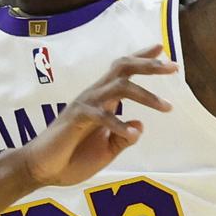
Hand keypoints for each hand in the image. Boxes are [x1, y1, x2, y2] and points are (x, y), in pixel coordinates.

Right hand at [20, 48, 177, 186]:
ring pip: (119, 87)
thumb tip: (141, 124)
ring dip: (146, 96)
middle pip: (123, 68)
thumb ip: (123, 137)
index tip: (161, 47)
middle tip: (174, 67)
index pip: (123, 71)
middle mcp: (94, 95)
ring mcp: (85, 104)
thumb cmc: (72, 158)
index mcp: (102, 99)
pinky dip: (120, 124)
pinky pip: (101, 115)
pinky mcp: (76, 118)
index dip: (142, 57)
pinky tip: (132, 134)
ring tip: (167, 107)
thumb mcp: (107, 149)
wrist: (41, 169)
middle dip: (149, 64)